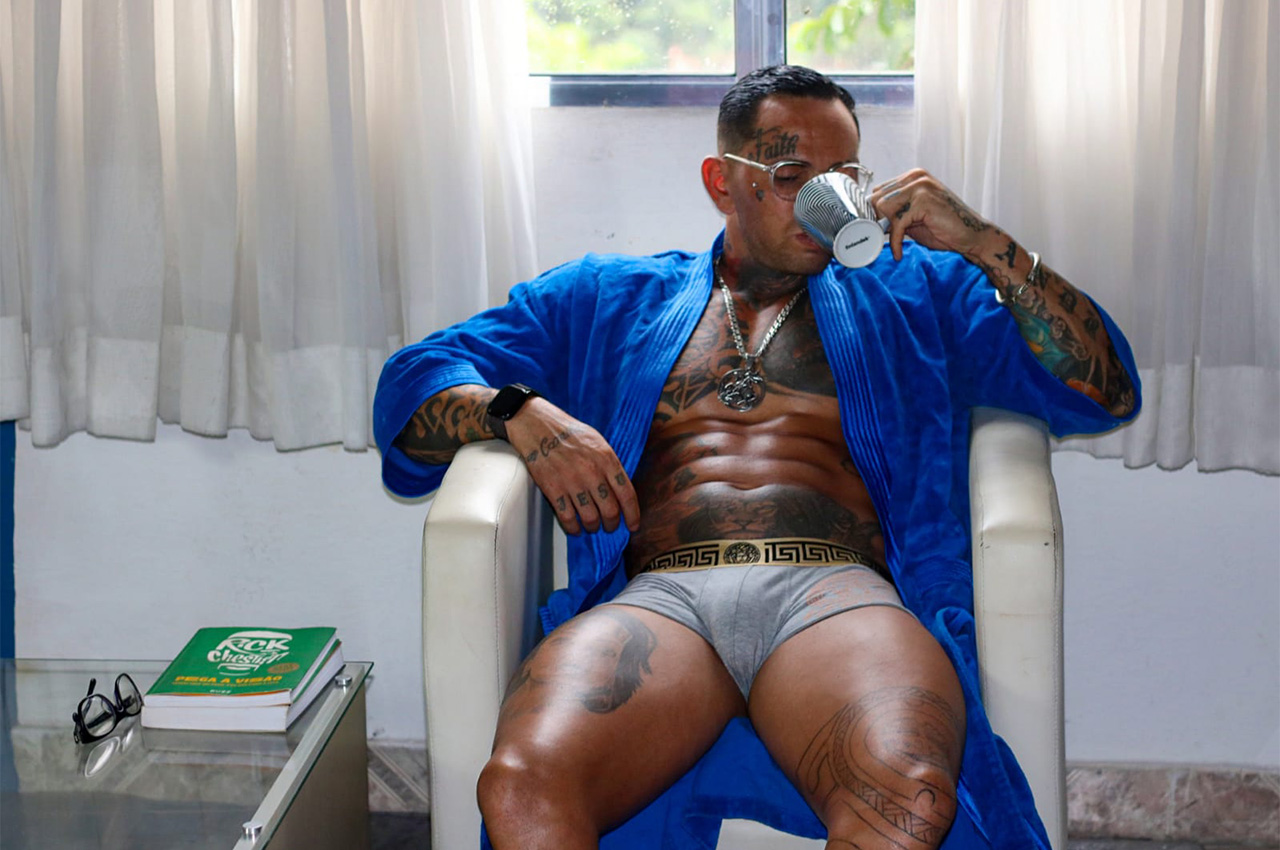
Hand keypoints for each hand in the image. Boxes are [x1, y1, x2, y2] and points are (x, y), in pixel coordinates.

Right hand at [504, 398, 640, 535]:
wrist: (538, 426)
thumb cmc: (570, 434)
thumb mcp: (598, 442)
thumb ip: (611, 465)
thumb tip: (620, 490)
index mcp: (607, 460)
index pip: (627, 495)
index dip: (632, 515)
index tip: (633, 525)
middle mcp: (592, 473)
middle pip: (610, 511)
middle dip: (612, 525)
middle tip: (610, 527)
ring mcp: (572, 482)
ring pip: (590, 518)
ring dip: (593, 527)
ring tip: (592, 527)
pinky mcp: (553, 489)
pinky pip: (567, 518)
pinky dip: (573, 528)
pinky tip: (575, 528)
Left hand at [867, 168, 997, 261]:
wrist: (972, 236)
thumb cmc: (944, 228)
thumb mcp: (913, 218)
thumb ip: (894, 214)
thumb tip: (869, 221)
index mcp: (913, 177)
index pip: (879, 191)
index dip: (875, 213)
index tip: (876, 231)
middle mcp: (916, 177)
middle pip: (878, 198)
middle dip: (878, 221)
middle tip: (882, 240)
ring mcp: (920, 186)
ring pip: (884, 207)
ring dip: (886, 231)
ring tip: (894, 245)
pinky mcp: (923, 202)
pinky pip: (897, 223)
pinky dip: (895, 242)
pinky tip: (899, 252)